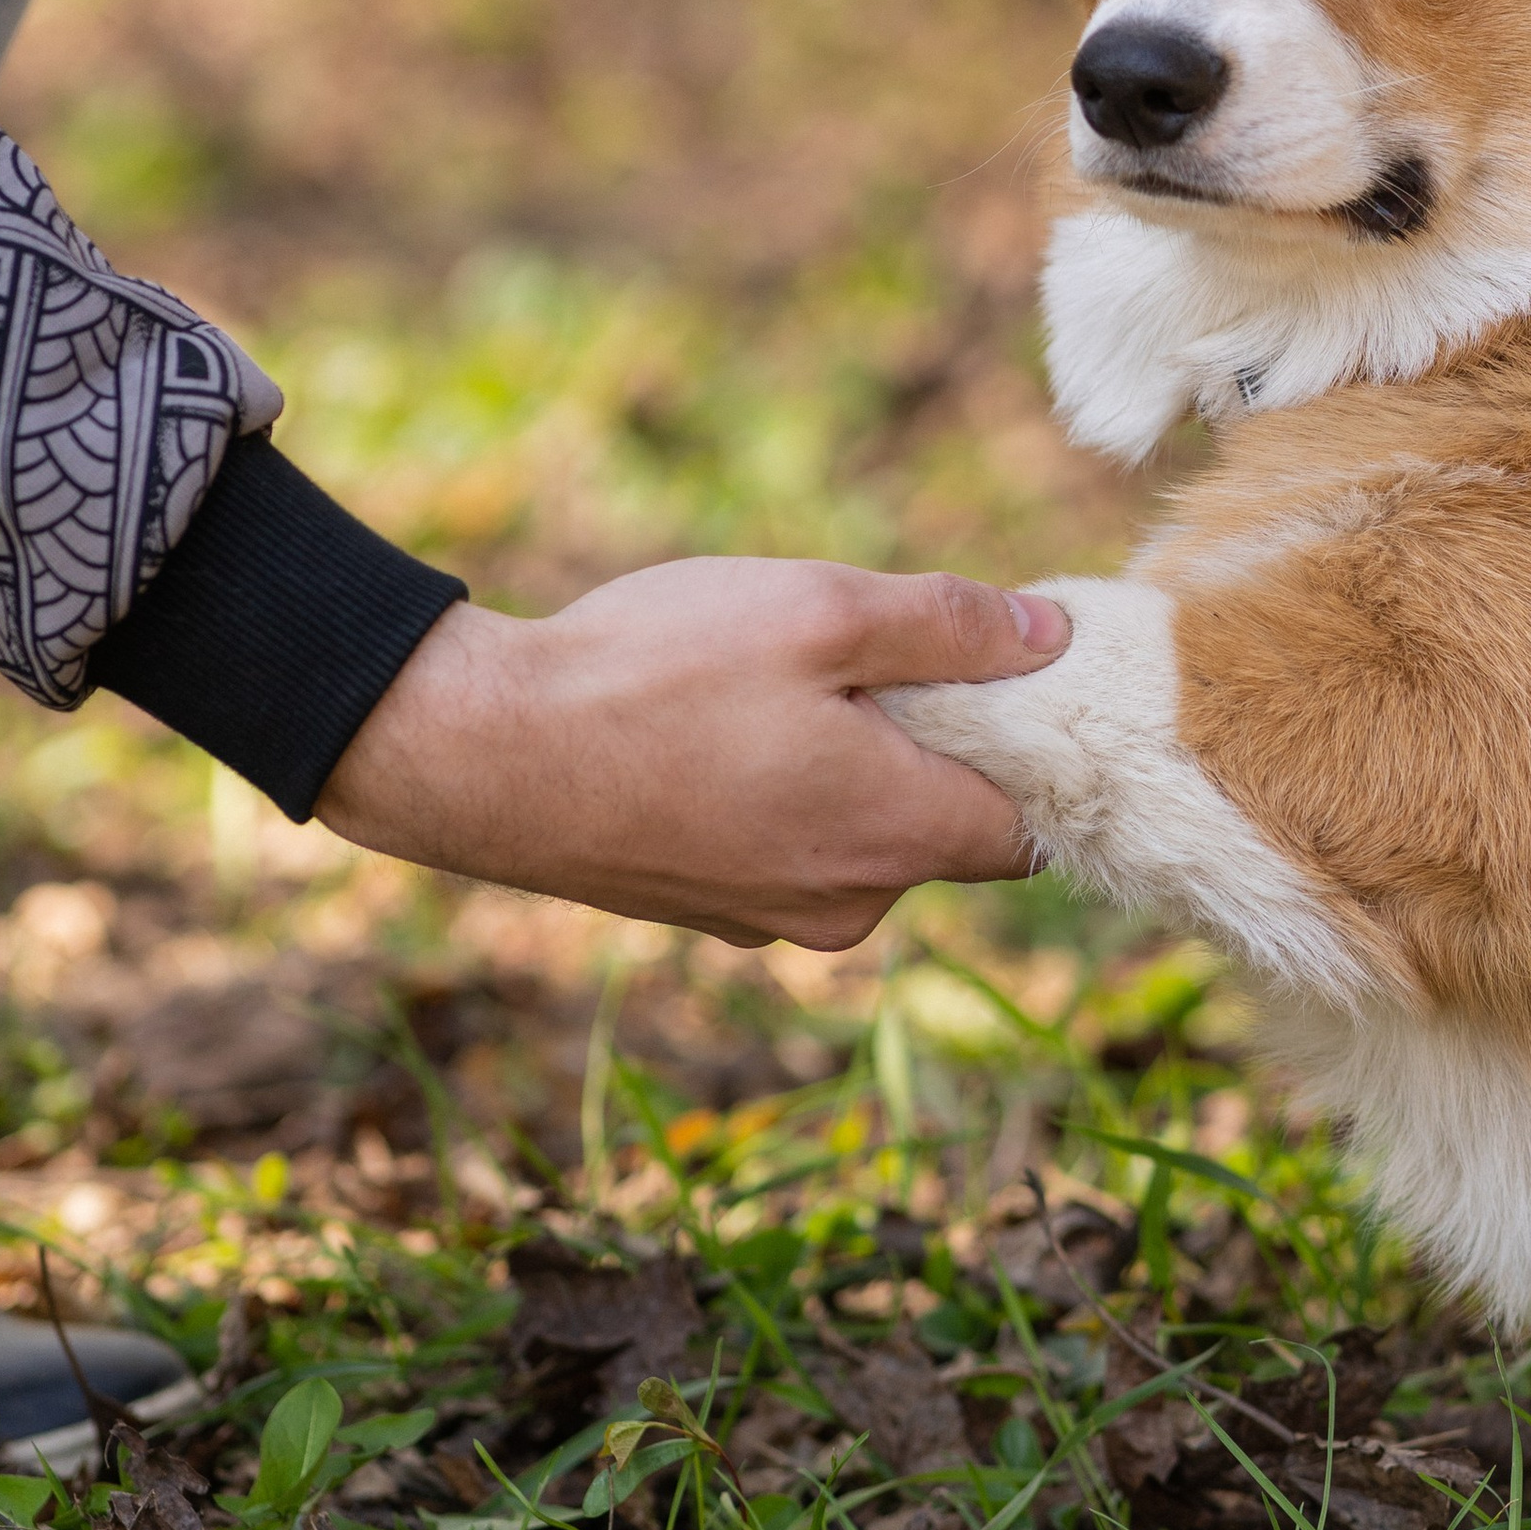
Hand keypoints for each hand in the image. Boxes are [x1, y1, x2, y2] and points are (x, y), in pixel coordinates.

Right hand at [316, 556, 1073, 948]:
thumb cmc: (655, 674)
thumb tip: (1049, 638)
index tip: (1014, 678)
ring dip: (854, 765)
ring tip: (781, 680)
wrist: (481, 753)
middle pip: (946, 829)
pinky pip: (788, 848)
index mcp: (898, 836)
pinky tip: (723, 726)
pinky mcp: (707, 910)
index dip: (1039, 752)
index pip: (1033, 828)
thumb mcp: (821, 610)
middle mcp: (848, 903)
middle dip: (939, 746)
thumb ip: (949, 625)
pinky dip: (785, 792)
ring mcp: (771, 919)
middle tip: (876, 651)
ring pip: (862, 836)